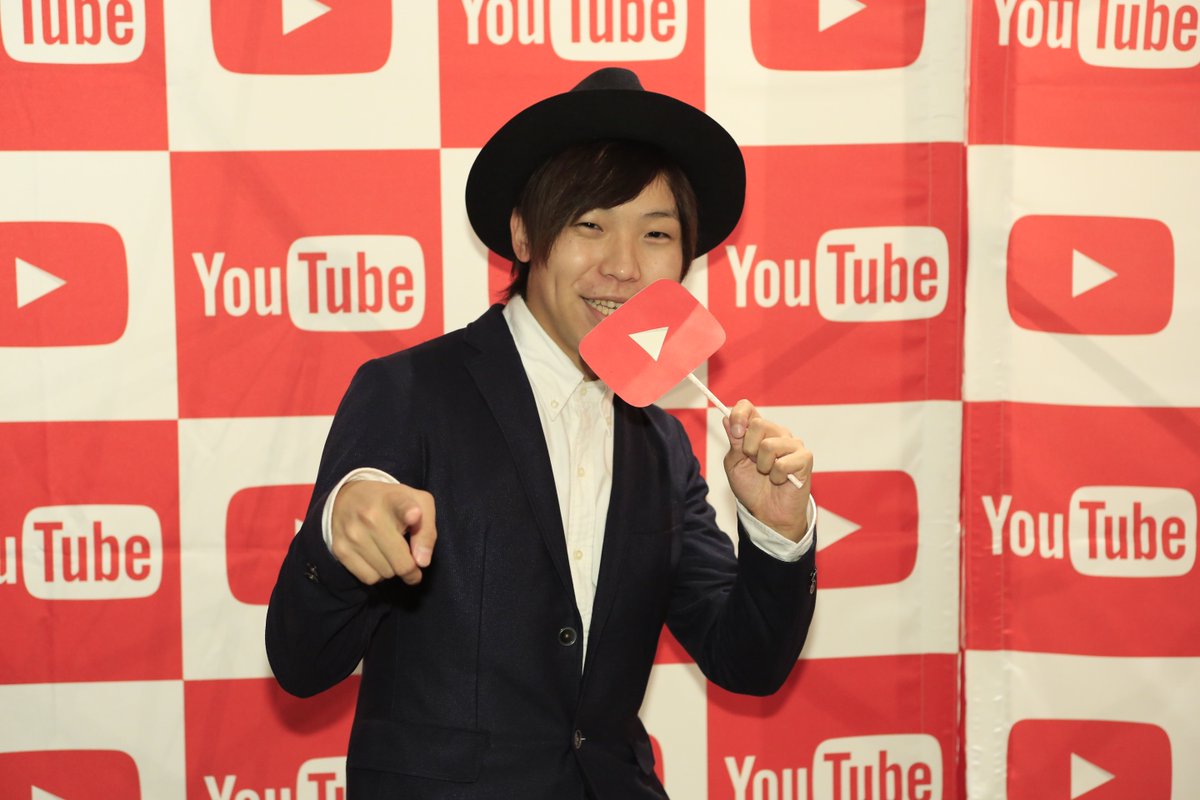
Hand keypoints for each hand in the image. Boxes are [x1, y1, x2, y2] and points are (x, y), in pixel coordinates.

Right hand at [330, 480, 436, 585]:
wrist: (347, 498)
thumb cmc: (391, 504)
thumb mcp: (418, 504)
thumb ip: (427, 531)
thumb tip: (422, 562)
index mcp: (393, 499)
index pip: (402, 506)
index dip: (410, 512)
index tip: (415, 515)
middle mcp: (370, 516)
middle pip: (401, 563)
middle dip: (412, 568)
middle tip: (413, 564)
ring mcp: (353, 534)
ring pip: (386, 573)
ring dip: (393, 569)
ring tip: (390, 553)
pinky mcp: (340, 550)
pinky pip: (369, 578)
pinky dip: (377, 574)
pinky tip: (376, 558)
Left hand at [722, 399, 812, 540]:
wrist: (767, 513)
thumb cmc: (752, 488)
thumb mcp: (735, 464)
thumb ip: (734, 442)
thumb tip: (726, 418)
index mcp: (758, 431)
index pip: (748, 407)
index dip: (739, 415)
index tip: (735, 433)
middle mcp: (777, 433)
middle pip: (759, 424)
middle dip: (749, 449)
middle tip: (754, 463)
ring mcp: (793, 444)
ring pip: (769, 445)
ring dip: (762, 466)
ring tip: (768, 474)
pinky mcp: (805, 458)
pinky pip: (782, 463)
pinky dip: (776, 476)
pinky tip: (780, 480)